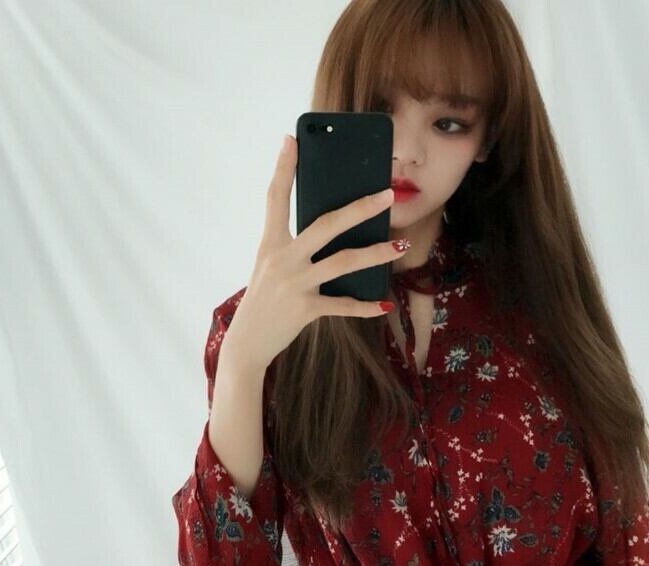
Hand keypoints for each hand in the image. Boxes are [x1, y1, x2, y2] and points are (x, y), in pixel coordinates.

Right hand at [223, 134, 409, 373]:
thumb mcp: (271, 268)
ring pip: (343, 262)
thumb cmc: (264, 301)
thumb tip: (331, 230)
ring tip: (401, 246)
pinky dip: (366, 305)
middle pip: (326, 225)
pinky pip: (343, 305)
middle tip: (386, 194)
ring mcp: (294, 284)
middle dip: (359, 208)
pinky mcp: (304, 310)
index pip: (275, 198)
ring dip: (376, 254)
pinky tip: (385, 303)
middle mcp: (282, 259)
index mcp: (270, 243)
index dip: (283, 168)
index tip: (292, 139)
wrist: (246, 344)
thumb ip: (294, 248)